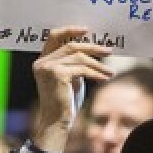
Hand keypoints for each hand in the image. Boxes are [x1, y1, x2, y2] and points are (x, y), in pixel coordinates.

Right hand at [31, 26, 113, 152]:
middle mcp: (42, 62)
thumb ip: (74, 62)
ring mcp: (48, 68)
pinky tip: (105, 78)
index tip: (87, 31)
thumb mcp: (70, 77)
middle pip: (71, 45)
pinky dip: (96, 73)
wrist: (57, 121)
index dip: (70, 30)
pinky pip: (82, 69)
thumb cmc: (65, 101)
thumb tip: (92, 49)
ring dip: (98, 64)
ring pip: (79, 57)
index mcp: (42, 60)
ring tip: (110, 72)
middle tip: (108, 51)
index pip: (54, 36)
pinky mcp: (57, 75)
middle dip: (92, 47)